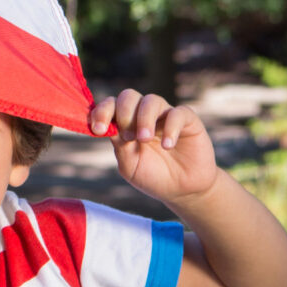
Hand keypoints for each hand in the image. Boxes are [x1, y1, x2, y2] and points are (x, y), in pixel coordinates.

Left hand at [89, 88, 218, 203]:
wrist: (182, 190)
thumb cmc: (152, 176)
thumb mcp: (130, 164)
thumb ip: (119, 145)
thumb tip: (105, 127)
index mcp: (126, 123)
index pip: (110, 105)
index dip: (101, 112)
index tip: (98, 129)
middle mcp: (144, 114)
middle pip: (128, 96)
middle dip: (123, 113)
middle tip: (127, 137)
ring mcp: (166, 116)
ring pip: (151, 100)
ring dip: (144, 119)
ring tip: (144, 139)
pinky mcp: (189, 121)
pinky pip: (178, 113)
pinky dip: (170, 127)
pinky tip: (167, 145)